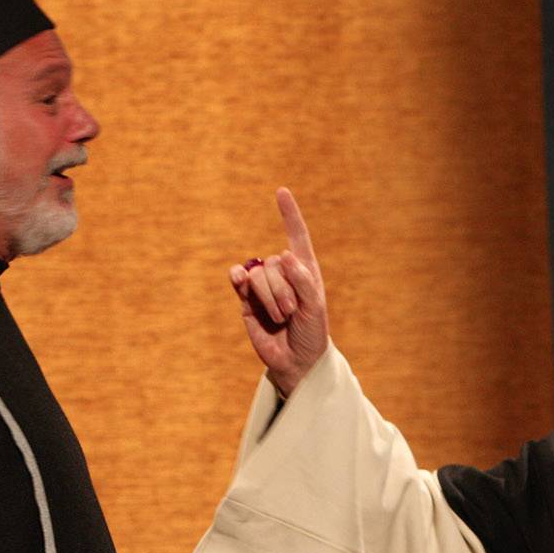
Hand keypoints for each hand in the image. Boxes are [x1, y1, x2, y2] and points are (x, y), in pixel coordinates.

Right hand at [228, 187, 329, 395]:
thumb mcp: (315, 308)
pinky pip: (239, 278)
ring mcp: (263, 286)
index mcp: (305, 271)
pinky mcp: (246, 299)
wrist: (295, 361)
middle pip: (274, 264)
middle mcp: (283, 274)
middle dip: (283, 291)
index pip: (297, 237)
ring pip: (257, 274)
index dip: (289, 215)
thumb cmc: (311, 334)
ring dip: (269, 298)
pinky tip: (239, 281)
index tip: (281, 191)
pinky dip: (238, 278)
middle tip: (292, 313)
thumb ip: (303, 281)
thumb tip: (283, 254)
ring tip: (280, 317)